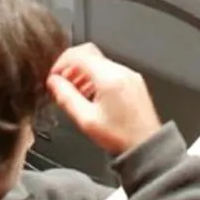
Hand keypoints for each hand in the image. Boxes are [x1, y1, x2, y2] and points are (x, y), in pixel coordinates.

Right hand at [47, 43, 162, 155]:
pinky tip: (91, 96)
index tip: (54, 77)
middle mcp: (121, 71)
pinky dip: (97, 77)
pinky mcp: (134, 81)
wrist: (146, 145)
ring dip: (84, 73)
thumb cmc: (120, 136)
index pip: (78, 54)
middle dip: (71, 67)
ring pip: (100, 62)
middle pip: (89, 54)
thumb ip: (66, 98)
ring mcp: (129, 75)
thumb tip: (54, 83)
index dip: (61, 63)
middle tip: (62, 84)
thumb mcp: (86, 120)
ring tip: (75, 93)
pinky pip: (111, 70)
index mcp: (109, 77)